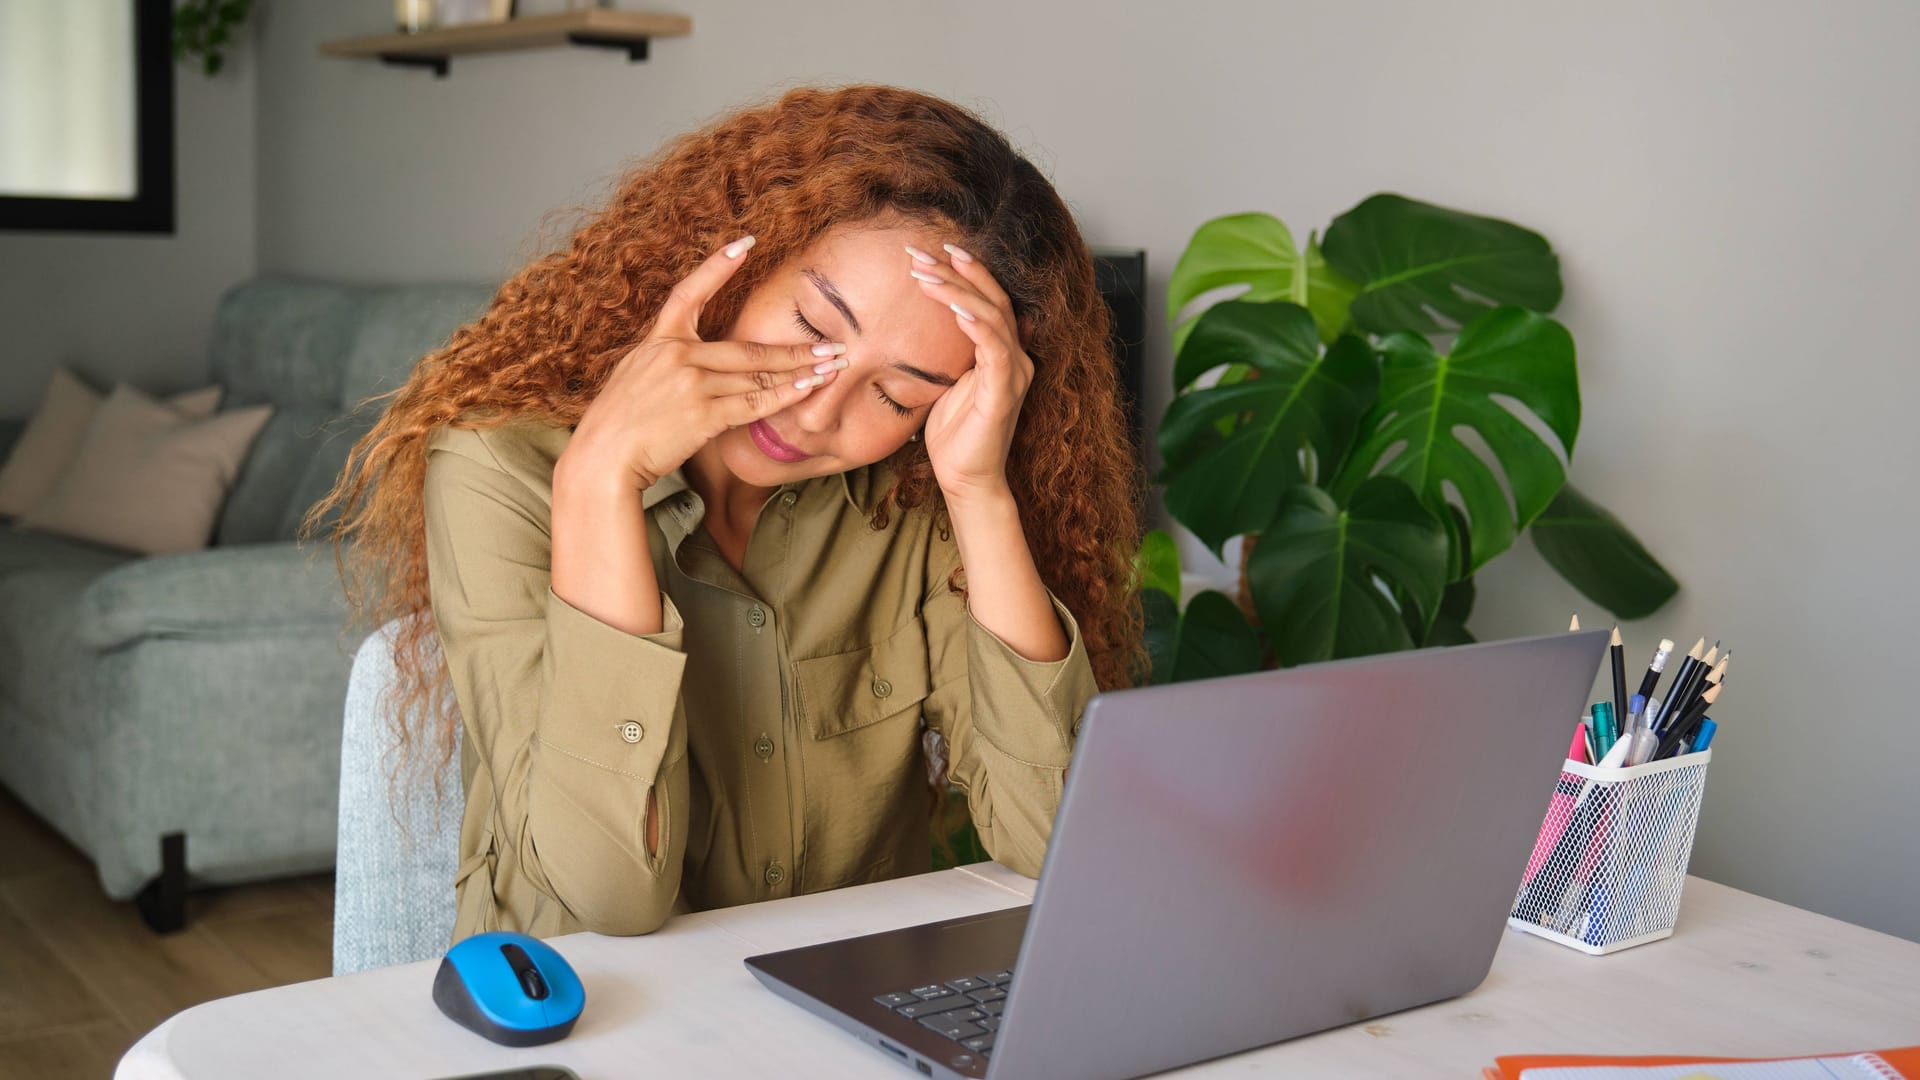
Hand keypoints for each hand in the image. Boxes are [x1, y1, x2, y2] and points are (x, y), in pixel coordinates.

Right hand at [563, 236, 848, 490]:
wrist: (601, 457)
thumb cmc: (617, 423)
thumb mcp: (635, 376)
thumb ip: (666, 362)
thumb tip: (693, 359)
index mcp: (658, 342)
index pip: (690, 293)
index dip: (717, 266)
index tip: (745, 243)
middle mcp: (677, 356)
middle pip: (748, 349)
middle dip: (794, 349)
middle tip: (831, 344)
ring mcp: (691, 384)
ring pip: (756, 376)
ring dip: (799, 372)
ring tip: (831, 367)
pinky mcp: (701, 415)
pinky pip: (753, 404)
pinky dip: (784, 397)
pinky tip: (808, 389)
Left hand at [911, 243, 1032, 504]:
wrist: (965, 480)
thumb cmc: (953, 435)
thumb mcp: (944, 382)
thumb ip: (947, 352)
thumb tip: (923, 324)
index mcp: (1002, 354)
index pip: (989, 301)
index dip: (966, 274)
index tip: (934, 252)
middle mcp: (1015, 358)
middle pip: (992, 300)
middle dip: (958, 272)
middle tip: (923, 253)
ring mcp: (1013, 374)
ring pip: (993, 318)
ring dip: (959, 292)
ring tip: (927, 275)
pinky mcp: (1005, 393)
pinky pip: (994, 350)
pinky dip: (976, 326)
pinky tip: (955, 309)